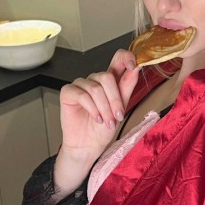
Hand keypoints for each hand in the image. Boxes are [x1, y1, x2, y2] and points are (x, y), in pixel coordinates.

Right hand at [53, 49, 138, 199]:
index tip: (134, 66)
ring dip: (104, 108)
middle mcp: (94, 80)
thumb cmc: (102, 129)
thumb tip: (136, 68)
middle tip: (117, 117)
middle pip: (107, 76)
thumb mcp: (120, 109)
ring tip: (106, 122)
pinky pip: (82, 95)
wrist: (88, 147)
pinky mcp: (68, 92)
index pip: (118, 58)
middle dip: (114, 100)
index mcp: (109, 81)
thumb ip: (127, 87)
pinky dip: (92, 109)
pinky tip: (96, 119)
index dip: (126, 57)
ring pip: (96, 88)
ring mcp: (80, 85)